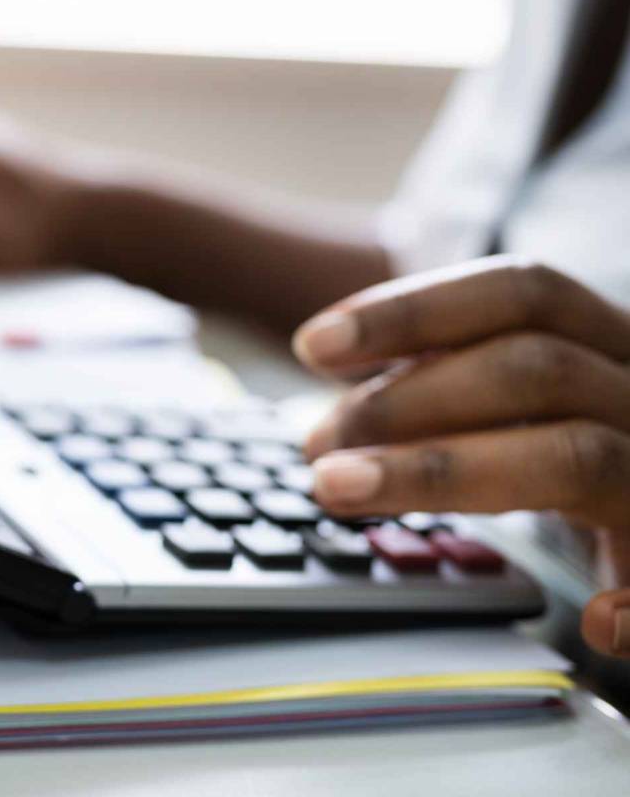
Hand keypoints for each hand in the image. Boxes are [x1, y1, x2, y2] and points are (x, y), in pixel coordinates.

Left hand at [292, 256, 629, 659]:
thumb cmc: (577, 458)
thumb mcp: (524, 408)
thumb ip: (446, 395)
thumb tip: (323, 429)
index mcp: (611, 345)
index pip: (520, 292)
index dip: (412, 311)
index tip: (313, 345)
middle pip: (534, 369)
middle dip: (404, 402)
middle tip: (315, 446)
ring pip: (577, 455)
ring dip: (441, 472)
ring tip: (341, 489)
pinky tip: (594, 621)